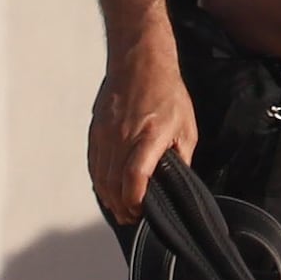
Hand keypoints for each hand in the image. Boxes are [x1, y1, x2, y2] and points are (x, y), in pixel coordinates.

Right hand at [90, 32, 195, 228]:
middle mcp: (123, 136)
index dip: (135, 199)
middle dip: (122, 205)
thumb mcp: (186, 126)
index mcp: (150, 135)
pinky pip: (94, 163)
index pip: (136, 176)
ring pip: (101, 175)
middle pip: (114, 182)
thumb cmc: (167, 93)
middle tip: (131, 216)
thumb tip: (176, 182)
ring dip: (109, 196)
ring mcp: (106, 133)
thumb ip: (181, 157)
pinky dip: (99, 180)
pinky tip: (108, 189)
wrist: (139, 63)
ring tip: (120, 208)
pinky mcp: (96, 131)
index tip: (140, 211)